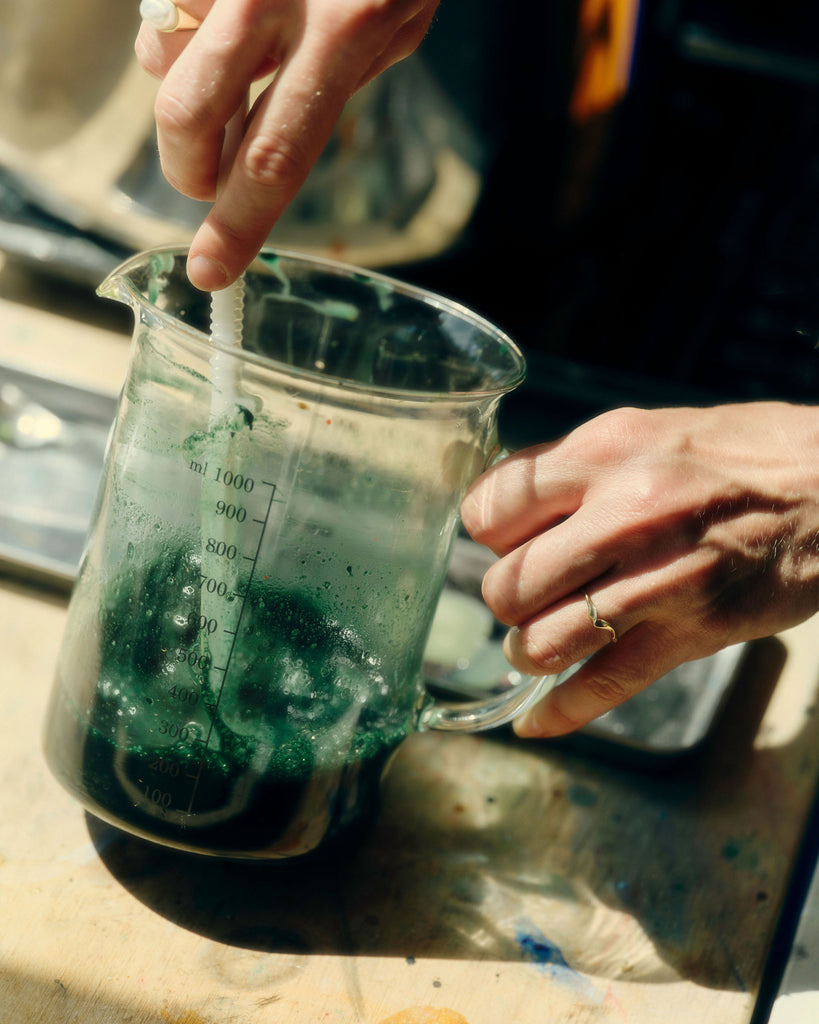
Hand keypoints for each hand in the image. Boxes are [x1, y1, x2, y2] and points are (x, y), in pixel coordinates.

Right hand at [135, 0, 439, 289]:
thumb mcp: (396, 22)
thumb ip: (332, 82)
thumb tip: (254, 138)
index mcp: (344, 32)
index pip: (277, 156)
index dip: (237, 225)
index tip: (208, 274)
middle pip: (190, 116)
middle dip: (187, 166)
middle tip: (201, 178)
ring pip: (159, 52)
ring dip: (180, 72)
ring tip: (227, 48)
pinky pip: (163, 6)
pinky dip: (187, 19)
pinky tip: (225, 8)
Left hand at [461, 402, 818, 737]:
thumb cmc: (739, 454)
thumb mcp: (646, 431)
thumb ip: (572, 468)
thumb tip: (505, 507)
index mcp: (604, 453)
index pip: (490, 508)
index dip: (488, 531)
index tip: (505, 540)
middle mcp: (624, 515)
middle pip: (507, 585)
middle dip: (507, 598)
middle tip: (531, 593)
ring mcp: (658, 582)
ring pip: (542, 643)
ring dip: (529, 651)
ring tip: (542, 642)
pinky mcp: (693, 634)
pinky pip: (602, 687)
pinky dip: (559, 714)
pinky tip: (536, 723)